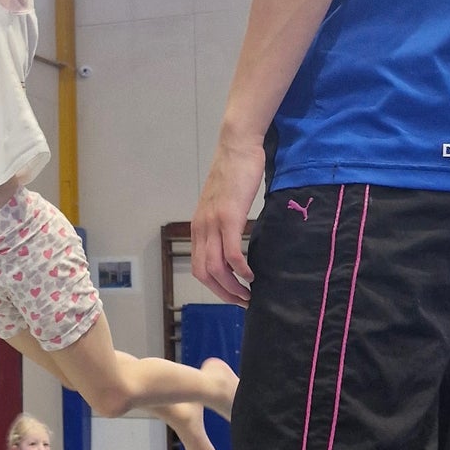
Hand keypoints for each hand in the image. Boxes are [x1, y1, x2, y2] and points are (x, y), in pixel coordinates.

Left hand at [192, 134, 262, 305]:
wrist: (237, 147)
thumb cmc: (235, 174)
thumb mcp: (224, 204)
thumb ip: (224, 224)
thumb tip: (234, 243)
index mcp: (198, 227)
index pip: (199, 267)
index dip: (214, 287)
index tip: (232, 295)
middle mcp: (201, 228)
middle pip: (204, 273)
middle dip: (223, 293)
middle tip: (242, 301)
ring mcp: (213, 223)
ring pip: (216, 268)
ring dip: (232, 287)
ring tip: (249, 293)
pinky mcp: (229, 217)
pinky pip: (231, 253)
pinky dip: (241, 270)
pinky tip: (251, 274)